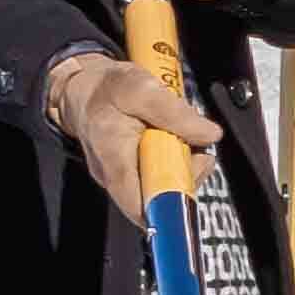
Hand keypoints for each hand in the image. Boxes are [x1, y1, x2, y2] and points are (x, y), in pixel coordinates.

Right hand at [42, 50, 216, 193]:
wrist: (85, 87)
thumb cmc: (107, 88)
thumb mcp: (140, 88)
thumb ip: (175, 112)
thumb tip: (209, 135)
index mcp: (113, 161)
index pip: (141, 208)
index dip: (170, 207)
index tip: (189, 180)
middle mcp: (116, 178)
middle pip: (163, 198)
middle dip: (187, 174)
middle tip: (189, 143)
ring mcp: (126, 177)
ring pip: (167, 187)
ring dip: (185, 164)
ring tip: (177, 135)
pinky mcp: (136, 172)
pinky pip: (165, 175)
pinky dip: (177, 159)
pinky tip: (171, 139)